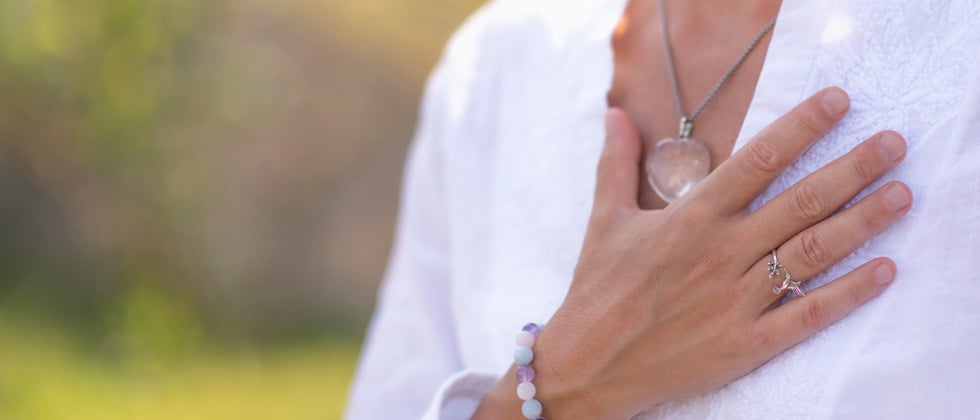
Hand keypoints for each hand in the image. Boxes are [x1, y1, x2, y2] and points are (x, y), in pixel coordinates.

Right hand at [474, 88, 911, 418]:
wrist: (588, 364)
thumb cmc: (597, 289)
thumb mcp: (604, 219)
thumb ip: (615, 163)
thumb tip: (614, 115)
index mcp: (690, 218)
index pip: (757, 160)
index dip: (801, 127)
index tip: (838, 102)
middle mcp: (720, 252)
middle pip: (800, 201)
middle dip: (853, 168)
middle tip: (893, 144)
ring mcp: (736, 299)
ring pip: (812, 252)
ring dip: (862, 222)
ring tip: (901, 196)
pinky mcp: (744, 343)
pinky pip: (806, 314)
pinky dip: (847, 294)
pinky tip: (882, 271)